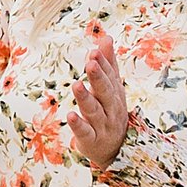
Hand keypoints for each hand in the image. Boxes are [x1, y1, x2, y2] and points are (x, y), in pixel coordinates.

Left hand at [69, 22, 128, 169]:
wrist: (116, 150)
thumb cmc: (111, 113)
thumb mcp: (111, 89)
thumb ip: (109, 64)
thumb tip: (106, 37)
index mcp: (115, 93)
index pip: (111, 76)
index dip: (104, 63)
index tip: (95, 51)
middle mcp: (111, 108)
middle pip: (105, 91)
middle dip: (99, 77)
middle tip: (91, 63)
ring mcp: (103, 125)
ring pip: (95, 111)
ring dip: (86, 98)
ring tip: (77, 85)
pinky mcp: (92, 140)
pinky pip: (85, 132)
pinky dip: (78, 125)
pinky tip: (70, 115)